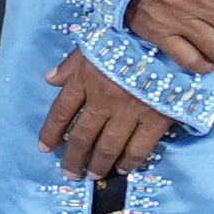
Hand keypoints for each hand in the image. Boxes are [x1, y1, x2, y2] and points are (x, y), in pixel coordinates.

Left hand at [35, 51, 177, 183]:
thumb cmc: (128, 37)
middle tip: (70, 173)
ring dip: (97, 165)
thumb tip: (50, 79)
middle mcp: (103, 99)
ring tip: (92, 176)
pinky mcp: (155, 118)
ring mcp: (129, 111)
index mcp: (85, 78)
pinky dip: (129, 162)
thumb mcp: (94, 43)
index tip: (44, 149)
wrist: (168, 37)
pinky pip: (138, 147)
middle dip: (73, 158)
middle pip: (82, 136)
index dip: (50, 133)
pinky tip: (122, 169)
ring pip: (107, 147)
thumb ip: (71, 64)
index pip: (61, 112)